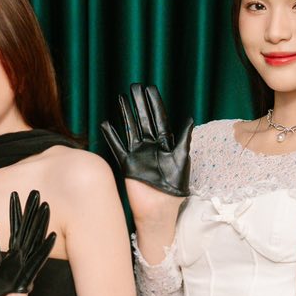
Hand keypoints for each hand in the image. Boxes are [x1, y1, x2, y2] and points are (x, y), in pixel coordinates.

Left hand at [0, 190, 55, 295]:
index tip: (18, 194)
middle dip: (32, 211)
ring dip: (39, 224)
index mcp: (13, 256)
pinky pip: (36, 262)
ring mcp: (25, 269)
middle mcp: (22, 260)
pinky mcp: (26, 281)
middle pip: (28, 230)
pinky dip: (43, 250)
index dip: (18, 212)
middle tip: (37, 192)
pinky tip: (50, 238)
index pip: (17, 229)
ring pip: (33, 241)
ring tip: (45, 206)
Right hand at [100, 83, 192, 203]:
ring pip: (130, 129)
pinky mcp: (127, 164)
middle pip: (143, 120)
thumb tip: (190, 119)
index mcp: (165, 144)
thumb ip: (184, 140)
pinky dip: (111, 136)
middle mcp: (151, 147)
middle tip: (134, 87)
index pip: (159, 119)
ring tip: (120, 99)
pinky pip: (117, 147)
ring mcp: (138, 154)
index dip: (155, 104)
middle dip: (139, 104)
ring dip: (126, 114)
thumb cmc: (175, 188)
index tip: (150, 89)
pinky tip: (106, 123)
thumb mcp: (182, 160)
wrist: (160, 209)